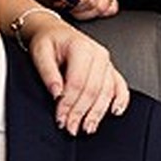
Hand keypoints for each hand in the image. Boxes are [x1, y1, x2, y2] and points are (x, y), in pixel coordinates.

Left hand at [22, 16, 128, 134]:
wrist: (55, 32)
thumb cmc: (48, 41)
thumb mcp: (40, 53)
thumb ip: (48, 73)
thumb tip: (56, 92)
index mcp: (81, 48)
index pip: (77, 82)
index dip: (69, 103)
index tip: (60, 118)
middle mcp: (99, 55)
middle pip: (93, 90)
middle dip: (81, 112)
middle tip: (71, 128)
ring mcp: (107, 63)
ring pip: (107, 92)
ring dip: (97, 113)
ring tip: (88, 127)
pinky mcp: (110, 69)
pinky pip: (120, 86)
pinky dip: (121, 100)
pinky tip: (115, 111)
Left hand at [24, 0, 116, 19]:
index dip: (78, 1)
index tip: (65, 5)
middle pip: (96, 0)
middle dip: (79, 9)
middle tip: (65, 6)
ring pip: (103, 7)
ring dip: (85, 13)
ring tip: (71, 7)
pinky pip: (110, 10)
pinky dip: (95, 14)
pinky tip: (82, 10)